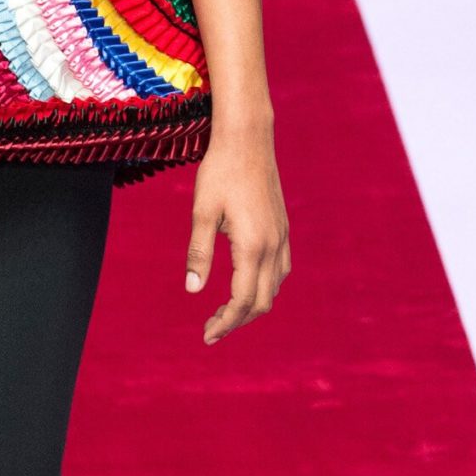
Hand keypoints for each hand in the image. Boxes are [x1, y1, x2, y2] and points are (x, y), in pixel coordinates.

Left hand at [184, 123, 290, 344]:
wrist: (248, 139)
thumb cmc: (220, 171)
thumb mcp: (201, 212)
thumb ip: (199, 252)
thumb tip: (193, 290)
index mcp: (252, 245)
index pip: (243, 300)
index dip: (225, 323)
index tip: (207, 336)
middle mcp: (273, 245)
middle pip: (262, 302)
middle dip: (237, 321)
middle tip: (210, 329)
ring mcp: (282, 237)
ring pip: (274, 288)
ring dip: (252, 305)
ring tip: (224, 311)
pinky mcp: (283, 228)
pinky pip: (280, 270)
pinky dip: (264, 287)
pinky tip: (244, 284)